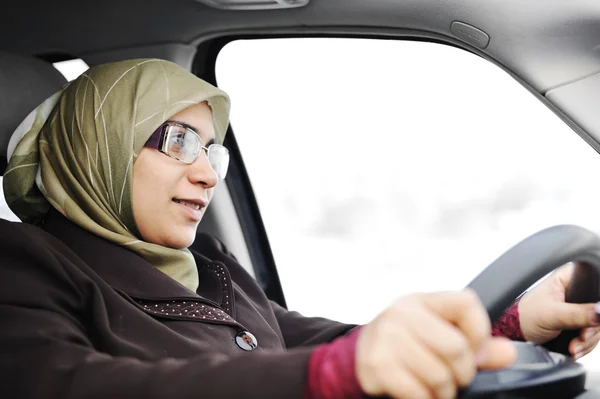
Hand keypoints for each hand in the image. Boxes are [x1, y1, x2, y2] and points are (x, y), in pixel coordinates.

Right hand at [355, 290, 515, 398]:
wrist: (361, 354)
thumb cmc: (407, 341)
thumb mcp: (437, 332)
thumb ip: (475, 343)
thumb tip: (508, 353)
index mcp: (422, 300)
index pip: (466, 303)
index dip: (479, 331)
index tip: (473, 349)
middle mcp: (401, 313)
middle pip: (456, 348)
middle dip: (463, 372)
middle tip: (454, 377)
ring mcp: (387, 338)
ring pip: (439, 375)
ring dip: (444, 391)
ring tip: (435, 386)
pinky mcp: (377, 364)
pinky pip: (418, 393)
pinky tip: (420, 392)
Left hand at [518, 263, 599, 358]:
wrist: (518, 333)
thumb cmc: (527, 316)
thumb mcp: (552, 314)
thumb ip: (578, 313)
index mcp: (569, 279)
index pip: (595, 286)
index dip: (597, 305)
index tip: (594, 319)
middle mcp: (576, 291)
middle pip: (598, 310)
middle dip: (592, 330)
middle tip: (581, 337)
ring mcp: (579, 308)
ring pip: (597, 325)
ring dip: (588, 341)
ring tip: (573, 347)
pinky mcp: (579, 322)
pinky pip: (592, 335)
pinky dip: (585, 345)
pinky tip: (574, 348)